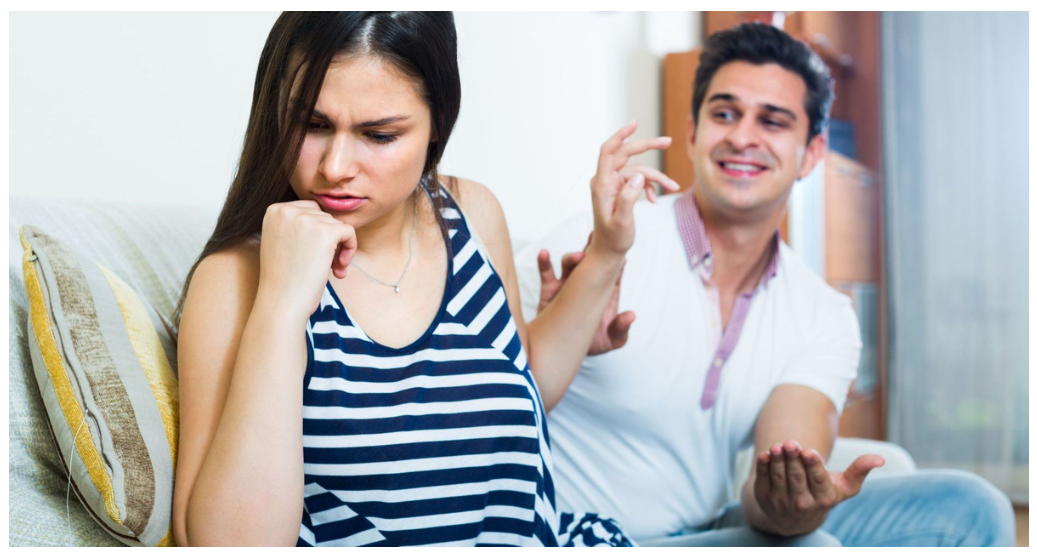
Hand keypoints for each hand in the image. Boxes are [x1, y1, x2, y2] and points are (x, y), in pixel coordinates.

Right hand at [256, 200, 357, 321]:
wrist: (281, 303)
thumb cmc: (283, 280)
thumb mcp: (281, 242)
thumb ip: (296, 226)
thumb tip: (325, 217)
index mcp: (275, 211)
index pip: (309, 210)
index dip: (318, 232)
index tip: (316, 254)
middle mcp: (288, 210)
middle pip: (324, 216)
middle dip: (330, 240)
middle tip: (328, 265)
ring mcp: (306, 220)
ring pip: (337, 225)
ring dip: (339, 248)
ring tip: (332, 270)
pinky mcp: (325, 232)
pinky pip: (349, 232)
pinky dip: (350, 248)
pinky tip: (340, 267)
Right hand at [536, 233, 634, 354]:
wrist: (566, 354)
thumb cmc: (595, 344)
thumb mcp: (612, 340)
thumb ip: (621, 329)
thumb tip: (631, 315)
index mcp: (605, 292)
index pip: (613, 271)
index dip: (616, 258)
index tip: (618, 248)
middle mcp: (587, 285)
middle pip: (591, 261)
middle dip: (593, 248)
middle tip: (596, 237)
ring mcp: (568, 286)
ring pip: (570, 265)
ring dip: (572, 257)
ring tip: (577, 257)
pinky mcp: (550, 292)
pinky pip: (546, 274)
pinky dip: (544, 262)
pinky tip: (543, 253)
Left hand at [589, 121, 679, 257]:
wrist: (609, 251)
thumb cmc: (613, 239)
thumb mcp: (622, 221)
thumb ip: (628, 198)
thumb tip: (639, 176)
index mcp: (602, 184)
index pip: (608, 152)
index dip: (620, 135)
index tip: (635, 124)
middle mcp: (606, 181)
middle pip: (626, 155)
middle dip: (647, 147)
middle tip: (668, 141)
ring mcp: (613, 185)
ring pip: (638, 171)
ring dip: (656, 177)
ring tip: (673, 186)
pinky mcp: (621, 190)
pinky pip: (638, 181)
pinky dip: (649, 187)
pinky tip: (654, 200)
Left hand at [753, 439, 884, 535]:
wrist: (795, 518)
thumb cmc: (823, 495)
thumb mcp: (844, 487)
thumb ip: (859, 471)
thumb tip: (881, 459)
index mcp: (824, 498)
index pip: (817, 480)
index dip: (812, 466)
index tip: (808, 451)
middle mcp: (802, 503)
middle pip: (797, 476)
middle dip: (793, 458)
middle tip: (791, 442)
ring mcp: (782, 501)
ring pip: (779, 477)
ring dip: (778, 460)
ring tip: (778, 446)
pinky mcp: (764, 496)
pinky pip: (763, 479)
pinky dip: (763, 466)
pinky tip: (766, 454)